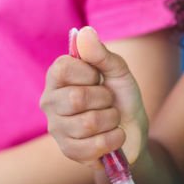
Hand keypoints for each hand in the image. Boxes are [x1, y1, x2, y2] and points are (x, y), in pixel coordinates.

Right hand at [41, 26, 148, 165]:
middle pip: (76, 99)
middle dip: (105, 100)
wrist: (134, 130)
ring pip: (88, 124)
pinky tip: (113, 137)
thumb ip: (101, 53)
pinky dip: (114, 140)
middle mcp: (49, 102)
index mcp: (57, 78)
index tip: (98, 78)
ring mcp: (57, 129)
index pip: (62, 69)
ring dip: (112, 120)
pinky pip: (94, 146)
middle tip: (108, 101)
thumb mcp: (118, 71)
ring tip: (111, 119)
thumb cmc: (121, 96)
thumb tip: (84, 32)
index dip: (89, 73)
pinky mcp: (69, 152)